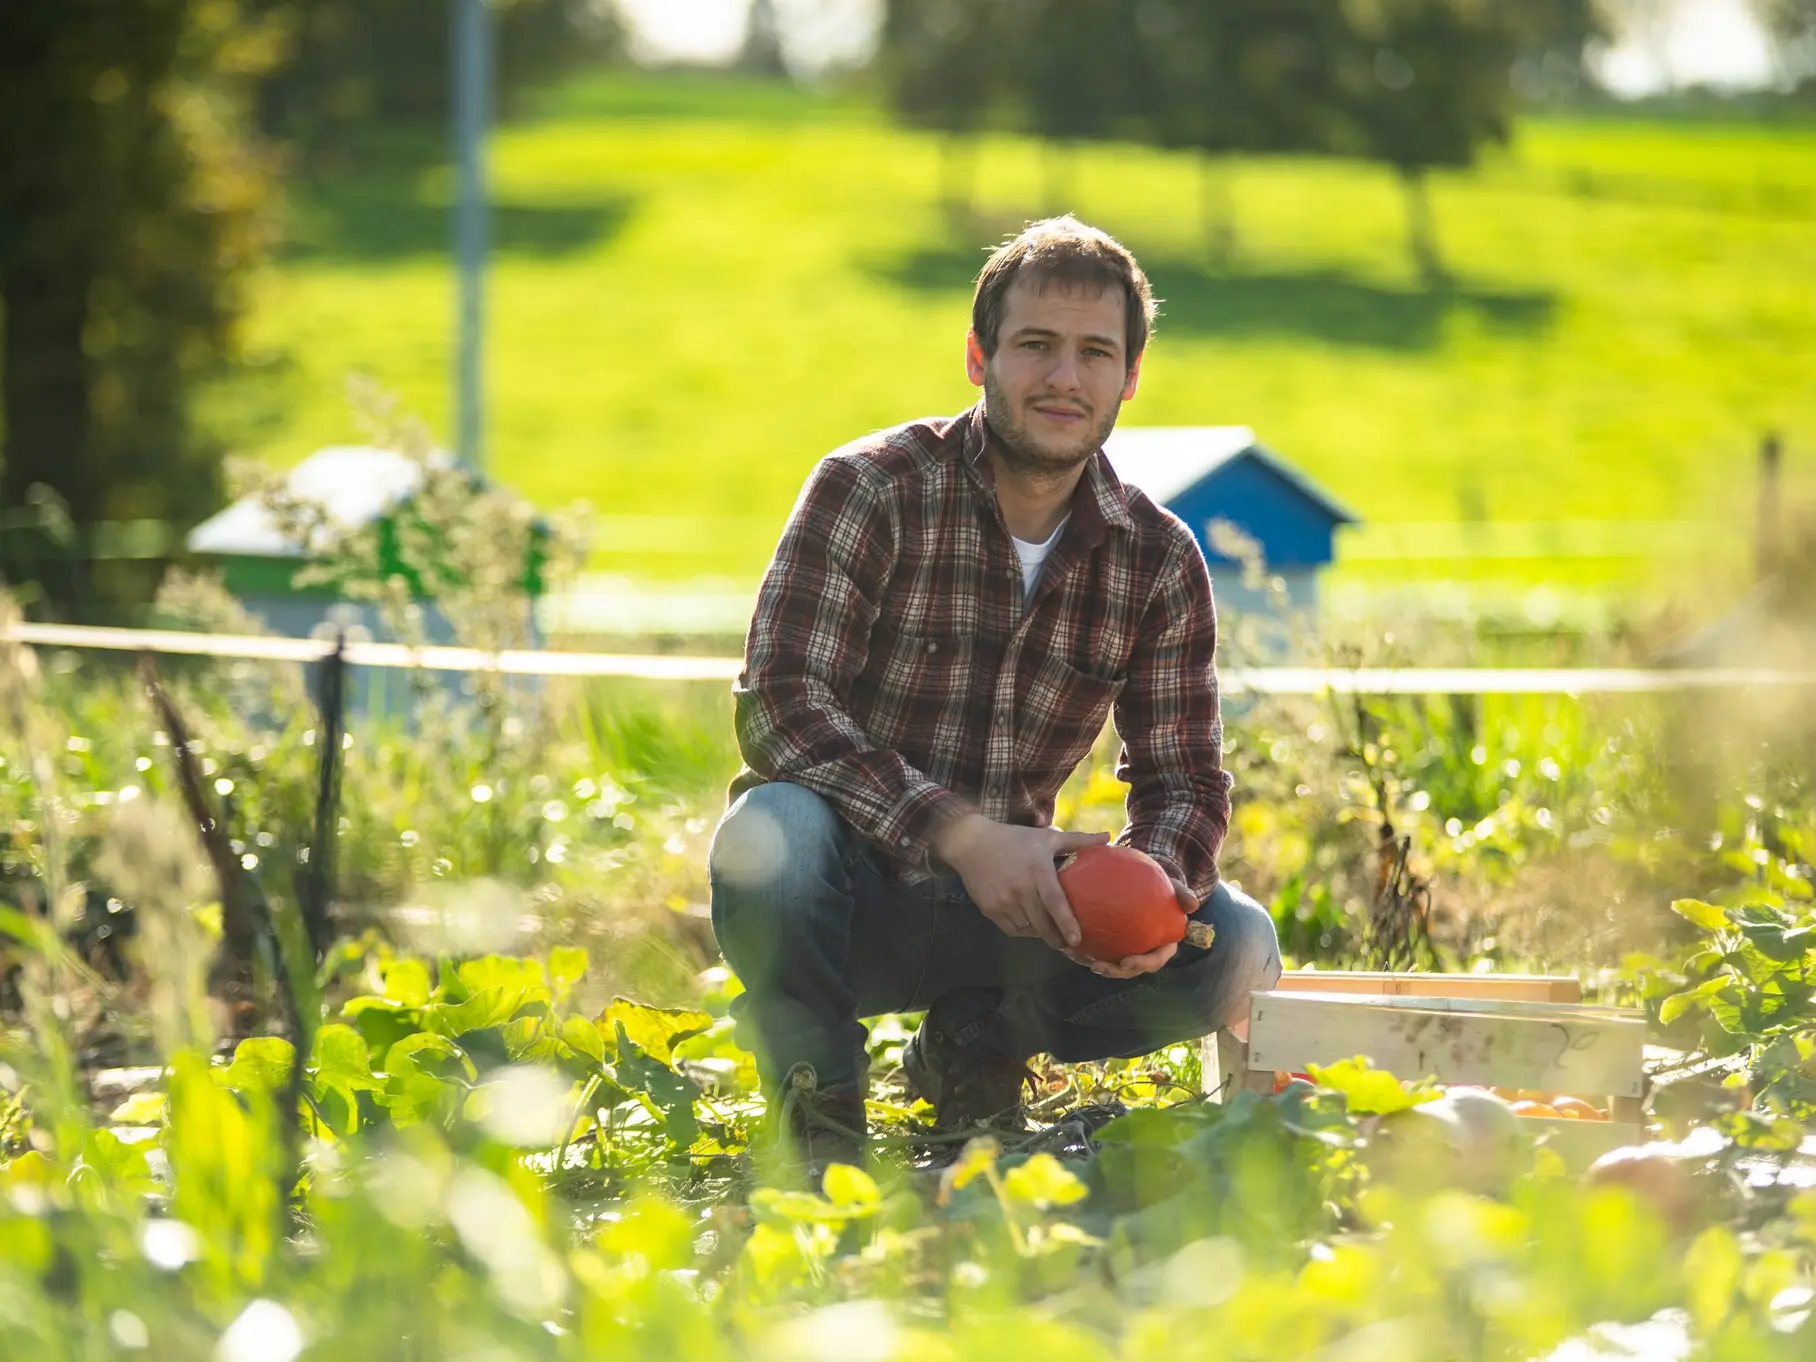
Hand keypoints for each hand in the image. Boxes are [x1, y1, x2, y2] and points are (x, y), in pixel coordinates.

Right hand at [931, 814, 1109, 950]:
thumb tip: (1108, 837)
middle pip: (1042, 924)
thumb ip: (1078, 840)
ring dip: (1041, 934)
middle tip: (1072, 945)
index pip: (1054, 902)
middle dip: (1058, 939)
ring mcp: (1003, 902)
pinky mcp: (990, 910)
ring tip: (1052, 932)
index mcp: (1037, 871)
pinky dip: (1025, 930)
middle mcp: (1020, 889)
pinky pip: (1013, 930)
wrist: (971, 843)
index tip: (1077, 940)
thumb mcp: (1046, 837)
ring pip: (1029, 930)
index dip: (1066, 923)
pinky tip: (1032, 924)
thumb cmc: (1014, 840)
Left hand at [1065, 876, 1198, 978]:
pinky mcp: (1110, 944)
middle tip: (1097, 966)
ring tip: (1078, 958)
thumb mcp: (1170, 884)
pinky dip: (1084, 951)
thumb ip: (1180, 891)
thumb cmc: (1159, 885)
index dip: (1142, 964)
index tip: (1126, 961)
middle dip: (1114, 972)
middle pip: (1130, 969)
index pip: (1156, 960)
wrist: (1142, 881)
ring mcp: (1127, 949)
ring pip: (1112, 964)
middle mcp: (1144, 951)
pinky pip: (1098, 950)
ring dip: (1097, 965)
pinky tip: (1067, 946)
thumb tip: (1194, 903)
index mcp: (1162, 943)